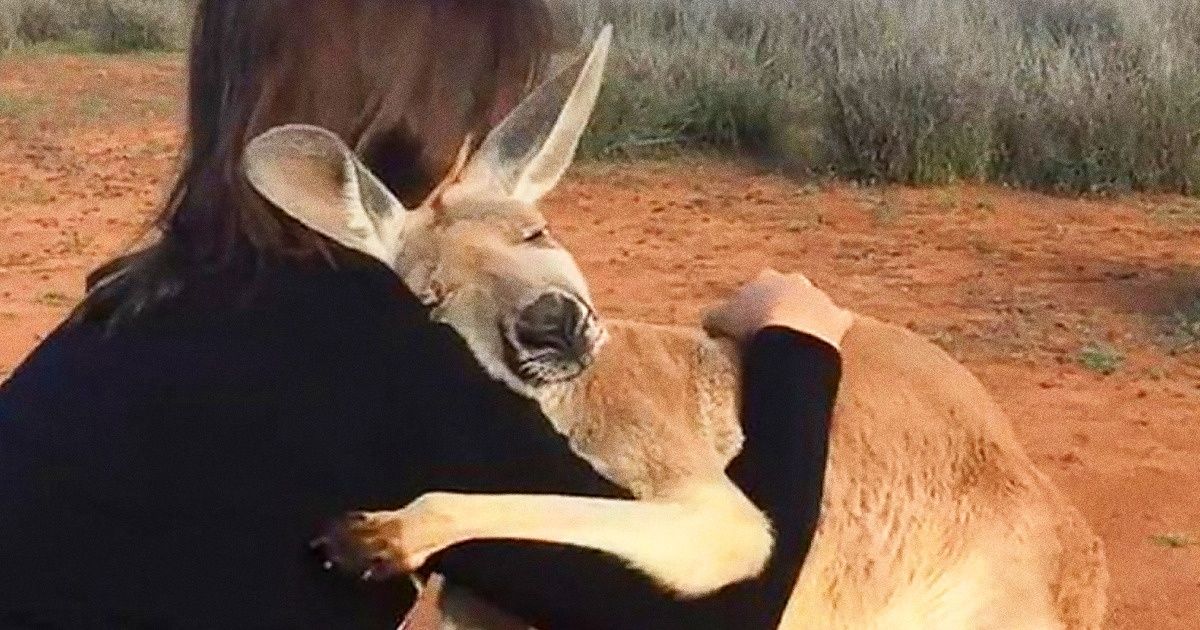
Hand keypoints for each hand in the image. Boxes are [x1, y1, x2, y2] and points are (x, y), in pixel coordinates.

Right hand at [703, 270, 854, 348]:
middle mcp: (795, 281)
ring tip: (797, 338)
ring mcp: (819, 298)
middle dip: (782, 303)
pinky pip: (839, 320)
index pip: (757, 285)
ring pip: (813, 303)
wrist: (790, 339)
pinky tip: (824, 341)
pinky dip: (833, 328)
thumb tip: (706, 319)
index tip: (747, 320)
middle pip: (787, 290)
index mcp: (766, 278)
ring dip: (807, 316)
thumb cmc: (751, 326)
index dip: (752, 302)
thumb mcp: (719, 319)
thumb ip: (712, 315)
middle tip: (772, 327)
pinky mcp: (838, 318)